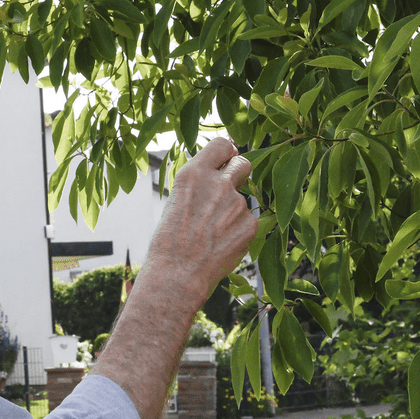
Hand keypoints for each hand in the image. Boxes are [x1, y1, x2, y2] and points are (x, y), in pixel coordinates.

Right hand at [146, 137, 256, 298]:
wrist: (177, 274)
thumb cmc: (169, 241)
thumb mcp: (176, 202)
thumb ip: (199, 186)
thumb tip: (216, 179)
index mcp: (193, 174)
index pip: (221, 144)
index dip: (226, 151)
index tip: (226, 159)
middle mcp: (218, 183)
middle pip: (243, 163)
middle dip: (239, 172)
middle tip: (229, 188)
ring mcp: (237, 203)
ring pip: (242, 200)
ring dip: (232, 212)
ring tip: (212, 234)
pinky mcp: (250, 224)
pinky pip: (248, 222)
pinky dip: (238, 232)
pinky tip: (221, 245)